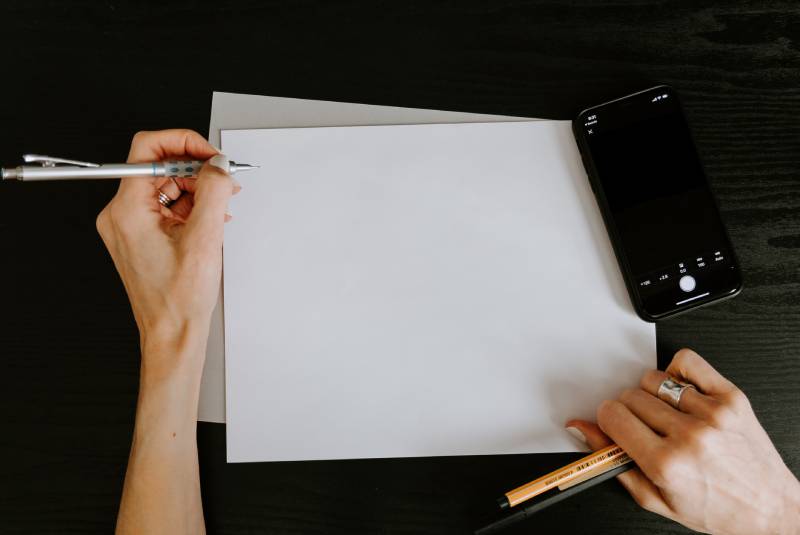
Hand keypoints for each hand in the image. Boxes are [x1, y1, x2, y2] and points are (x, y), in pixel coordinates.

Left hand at [100, 129, 240, 534]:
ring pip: (165, 187)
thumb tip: (219, 166)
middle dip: (196, 171)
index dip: (182, 142)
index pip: (147, 149)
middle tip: (225, 183)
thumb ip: (214, 192)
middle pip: (158, 168)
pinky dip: (191, 209)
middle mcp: (121, 215)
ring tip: (222, 209)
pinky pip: (166, 208)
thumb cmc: (178, 301)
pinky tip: (211, 222)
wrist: (172, 335)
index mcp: (127, 210)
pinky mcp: (141, 238)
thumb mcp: (205, 239)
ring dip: (197, 192)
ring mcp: (129, 227)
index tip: (209, 154)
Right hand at [567, 349, 799, 534]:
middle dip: (629, 411)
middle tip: (645, 428)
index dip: (607, 420)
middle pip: (629, 397)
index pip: (612, 416)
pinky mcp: (731, 398)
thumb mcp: (655, 497)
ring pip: (652, 379)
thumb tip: (584, 429)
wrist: (768, 508)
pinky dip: (676, 371)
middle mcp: (689, 436)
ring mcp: (712, 414)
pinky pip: (686, 362)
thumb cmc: (717, 508)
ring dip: (651, 394)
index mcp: (666, 464)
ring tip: (666, 414)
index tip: (615, 425)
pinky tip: (681, 392)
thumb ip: (612, 460)